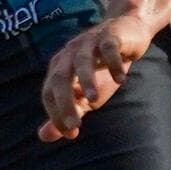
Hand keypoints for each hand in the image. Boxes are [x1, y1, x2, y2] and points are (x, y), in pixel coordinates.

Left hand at [36, 6, 158, 141]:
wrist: (126, 32)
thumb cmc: (102, 67)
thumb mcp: (84, 93)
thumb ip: (66, 112)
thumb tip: (44, 137)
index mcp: (59, 68)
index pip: (49, 92)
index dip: (55, 113)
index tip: (70, 132)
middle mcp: (69, 54)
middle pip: (60, 78)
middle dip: (65, 102)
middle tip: (74, 124)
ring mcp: (89, 43)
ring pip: (82, 61)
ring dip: (86, 81)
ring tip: (94, 101)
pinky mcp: (110, 36)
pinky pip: (109, 48)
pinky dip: (113, 63)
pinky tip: (121, 80)